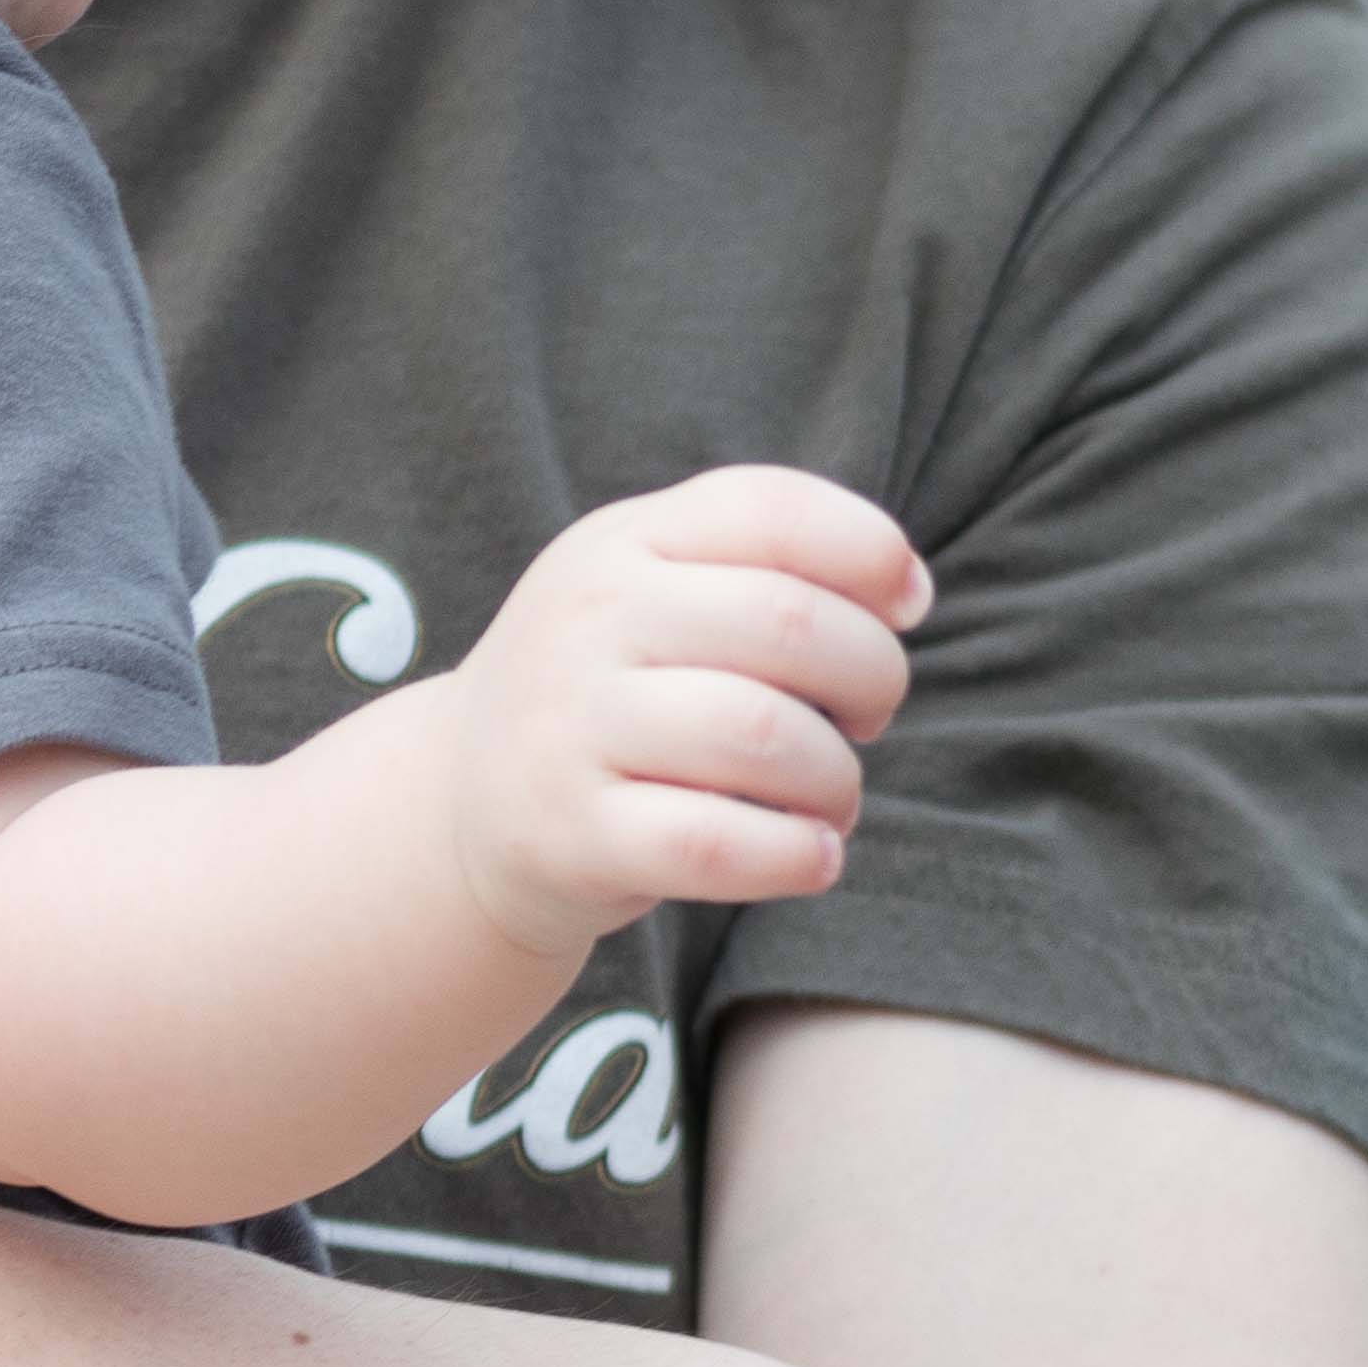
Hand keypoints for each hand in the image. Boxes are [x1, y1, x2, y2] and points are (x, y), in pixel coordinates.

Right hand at [441, 467, 929, 961]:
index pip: (774, 510)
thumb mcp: (658, 595)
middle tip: (866, 721)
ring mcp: (571, 726)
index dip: (873, 553)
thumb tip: (907, 588)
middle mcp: (589, 619)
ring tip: (833, 802)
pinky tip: (813, 856)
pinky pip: (720, 842)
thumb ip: (771, 568)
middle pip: (792, 625)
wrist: (461, 805)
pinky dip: (798, 855)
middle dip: (875, 677)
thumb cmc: (614, 693)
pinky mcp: (572, 834)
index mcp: (624, 542)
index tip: (906, 609)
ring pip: (766, 736)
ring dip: (838, 780)